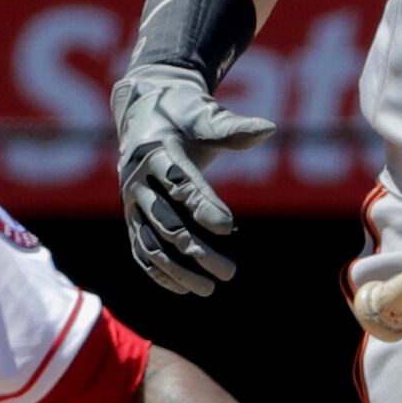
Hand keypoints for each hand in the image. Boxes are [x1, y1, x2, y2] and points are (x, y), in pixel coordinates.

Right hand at [111, 64, 276, 296]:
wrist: (144, 113)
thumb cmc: (183, 114)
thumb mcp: (205, 116)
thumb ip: (233, 128)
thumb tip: (270, 128)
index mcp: (155, 152)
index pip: (181, 184)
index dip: (203, 205)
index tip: (229, 226)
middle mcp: (137, 180)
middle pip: (166, 221)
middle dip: (196, 249)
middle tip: (229, 272)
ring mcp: (131, 202)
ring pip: (151, 243)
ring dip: (178, 269)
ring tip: (209, 289)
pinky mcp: (132, 216)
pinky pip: (140, 249)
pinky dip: (159, 271)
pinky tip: (184, 289)